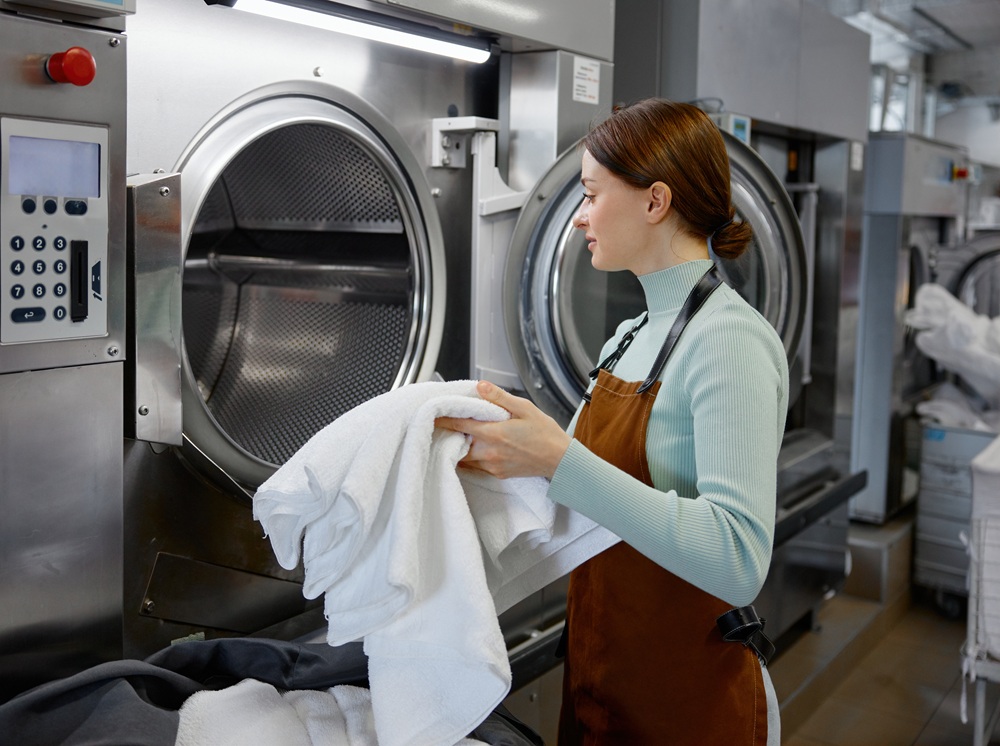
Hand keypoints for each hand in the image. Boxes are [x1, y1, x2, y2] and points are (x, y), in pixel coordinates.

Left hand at [436, 381, 571, 479]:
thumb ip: (499, 398)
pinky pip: (475, 467)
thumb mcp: (525, 408)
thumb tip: (479, 387)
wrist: (560, 461)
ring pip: (463, 458)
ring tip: (455, 436)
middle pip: (456, 444)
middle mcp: (489, 452)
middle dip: (448, 434)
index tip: (432, 412)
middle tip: (441, 425)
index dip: (443, 418)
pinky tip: (472, 448)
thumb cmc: (545, 434)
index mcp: (494, 433)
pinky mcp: (497, 474)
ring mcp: (492, 466)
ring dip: (457, 448)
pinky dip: (468, 458)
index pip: (459, 424)